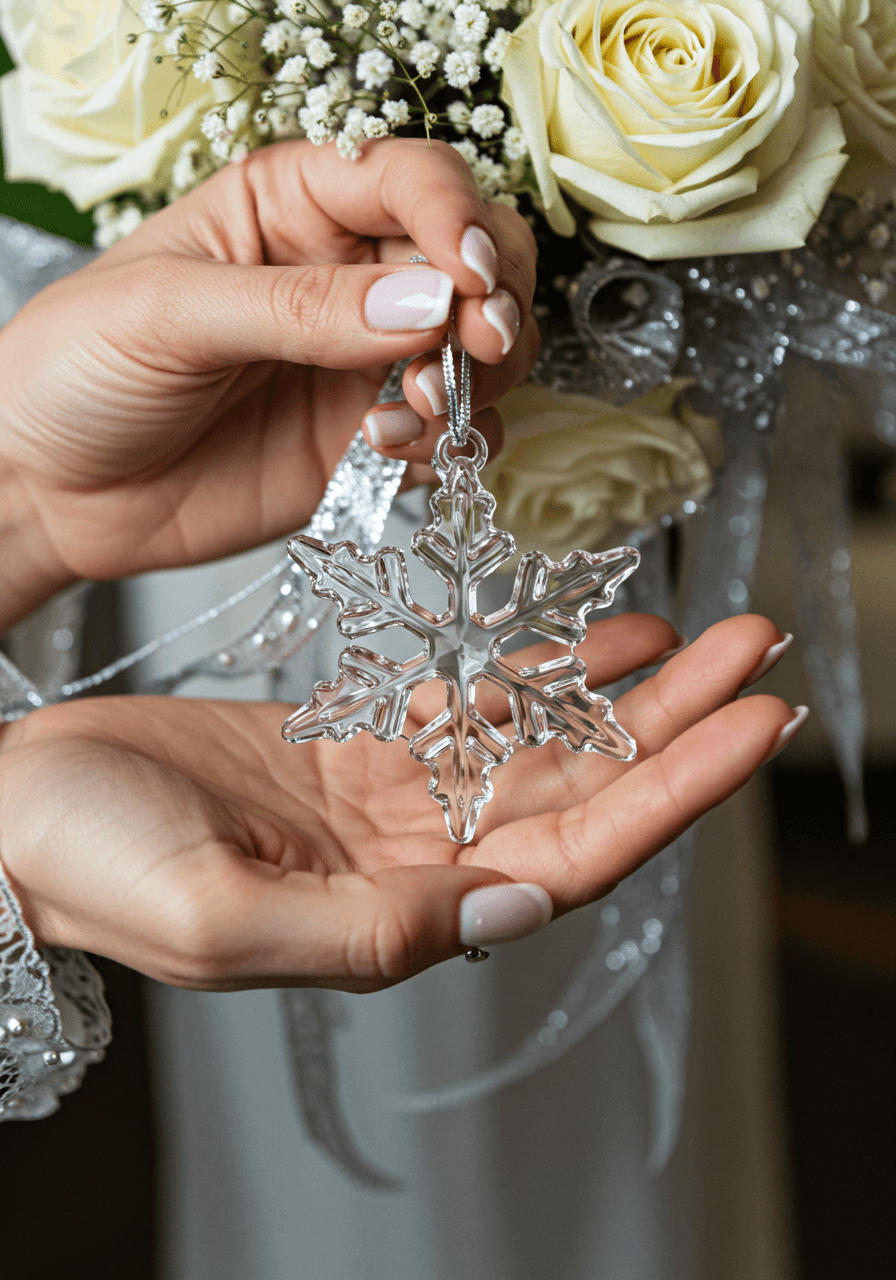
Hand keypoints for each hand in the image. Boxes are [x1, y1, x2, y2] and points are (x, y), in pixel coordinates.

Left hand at [0, 138, 537, 629]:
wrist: (54, 492)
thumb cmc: (79, 370)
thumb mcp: (170, 313)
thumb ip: (300, 307)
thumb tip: (427, 304)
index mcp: (293, 206)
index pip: (412, 181)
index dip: (458, 219)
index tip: (465, 277)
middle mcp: (345, 278)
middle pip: (478, 259)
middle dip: (494, 300)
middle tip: (476, 346)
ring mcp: (363, 363)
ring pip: (483, 351)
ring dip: (477, 379)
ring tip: (410, 409)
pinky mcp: (368, 441)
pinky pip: (454, 434)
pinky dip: (453, 443)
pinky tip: (388, 451)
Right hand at [0, 614, 801, 991]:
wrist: (13, 805)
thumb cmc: (87, 862)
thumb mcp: (220, 916)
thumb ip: (375, 929)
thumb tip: (519, 902)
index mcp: (395, 914)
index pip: (574, 854)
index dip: (674, 794)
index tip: (754, 728)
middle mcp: (410, 864)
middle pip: (579, 794)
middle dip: (675, 729)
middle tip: (758, 656)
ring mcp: (386, 805)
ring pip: (536, 747)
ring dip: (623, 694)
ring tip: (702, 631)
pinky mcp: (352, 750)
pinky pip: (468, 709)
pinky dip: (537, 674)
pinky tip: (595, 638)